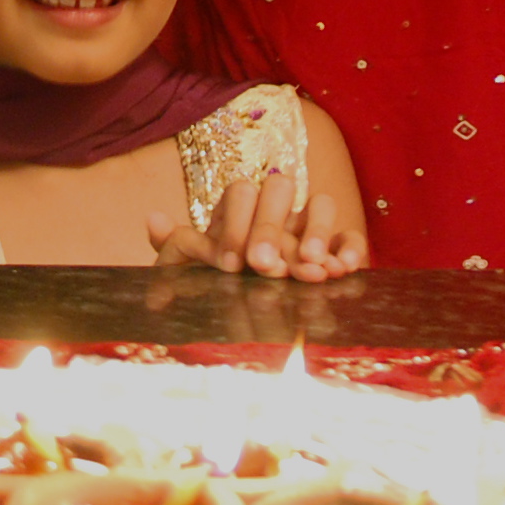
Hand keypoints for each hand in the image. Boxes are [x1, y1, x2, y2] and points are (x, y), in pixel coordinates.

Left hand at [146, 172, 366, 281]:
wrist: (241, 316)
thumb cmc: (212, 285)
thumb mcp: (188, 271)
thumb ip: (176, 247)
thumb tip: (153, 220)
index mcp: (238, 209)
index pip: (240, 192)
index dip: (235, 224)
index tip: (228, 264)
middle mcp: (275, 210)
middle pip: (279, 188)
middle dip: (270, 226)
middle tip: (261, 266)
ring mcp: (307, 227)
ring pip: (320, 204)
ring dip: (315, 231)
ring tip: (310, 268)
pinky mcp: (335, 250)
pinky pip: (350, 237)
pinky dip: (350, 248)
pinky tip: (344, 269)